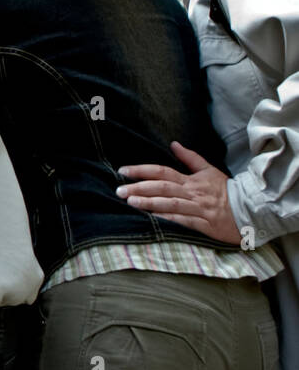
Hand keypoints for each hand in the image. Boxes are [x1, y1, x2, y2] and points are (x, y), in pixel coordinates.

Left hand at [117, 142, 242, 245]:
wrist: (251, 210)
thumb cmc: (227, 191)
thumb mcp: (209, 171)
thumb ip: (190, 158)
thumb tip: (174, 144)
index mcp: (191, 180)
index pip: (162, 172)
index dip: (141, 171)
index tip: (122, 171)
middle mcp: (192, 193)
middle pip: (162, 187)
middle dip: (139, 188)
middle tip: (119, 190)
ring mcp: (198, 209)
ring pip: (170, 204)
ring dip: (149, 203)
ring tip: (130, 202)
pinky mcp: (204, 225)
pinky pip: (184, 221)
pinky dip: (168, 220)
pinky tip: (153, 220)